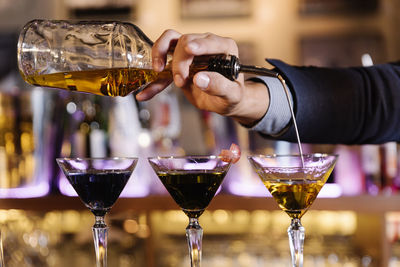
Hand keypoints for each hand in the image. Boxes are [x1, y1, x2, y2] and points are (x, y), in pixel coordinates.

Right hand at [136, 30, 269, 125]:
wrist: (224, 102)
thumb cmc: (232, 96)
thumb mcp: (231, 95)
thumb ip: (219, 86)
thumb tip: (200, 79)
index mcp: (224, 48)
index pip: (208, 40)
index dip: (198, 44)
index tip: (188, 49)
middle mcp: (206, 44)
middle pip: (185, 40)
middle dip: (179, 61)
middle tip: (180, 81)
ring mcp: (191, 51)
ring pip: (169, 40)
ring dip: (160, 54)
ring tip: (157, 70)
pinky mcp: (179, 61)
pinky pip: (163, 65)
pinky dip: (154, 80)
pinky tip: (144, 95)